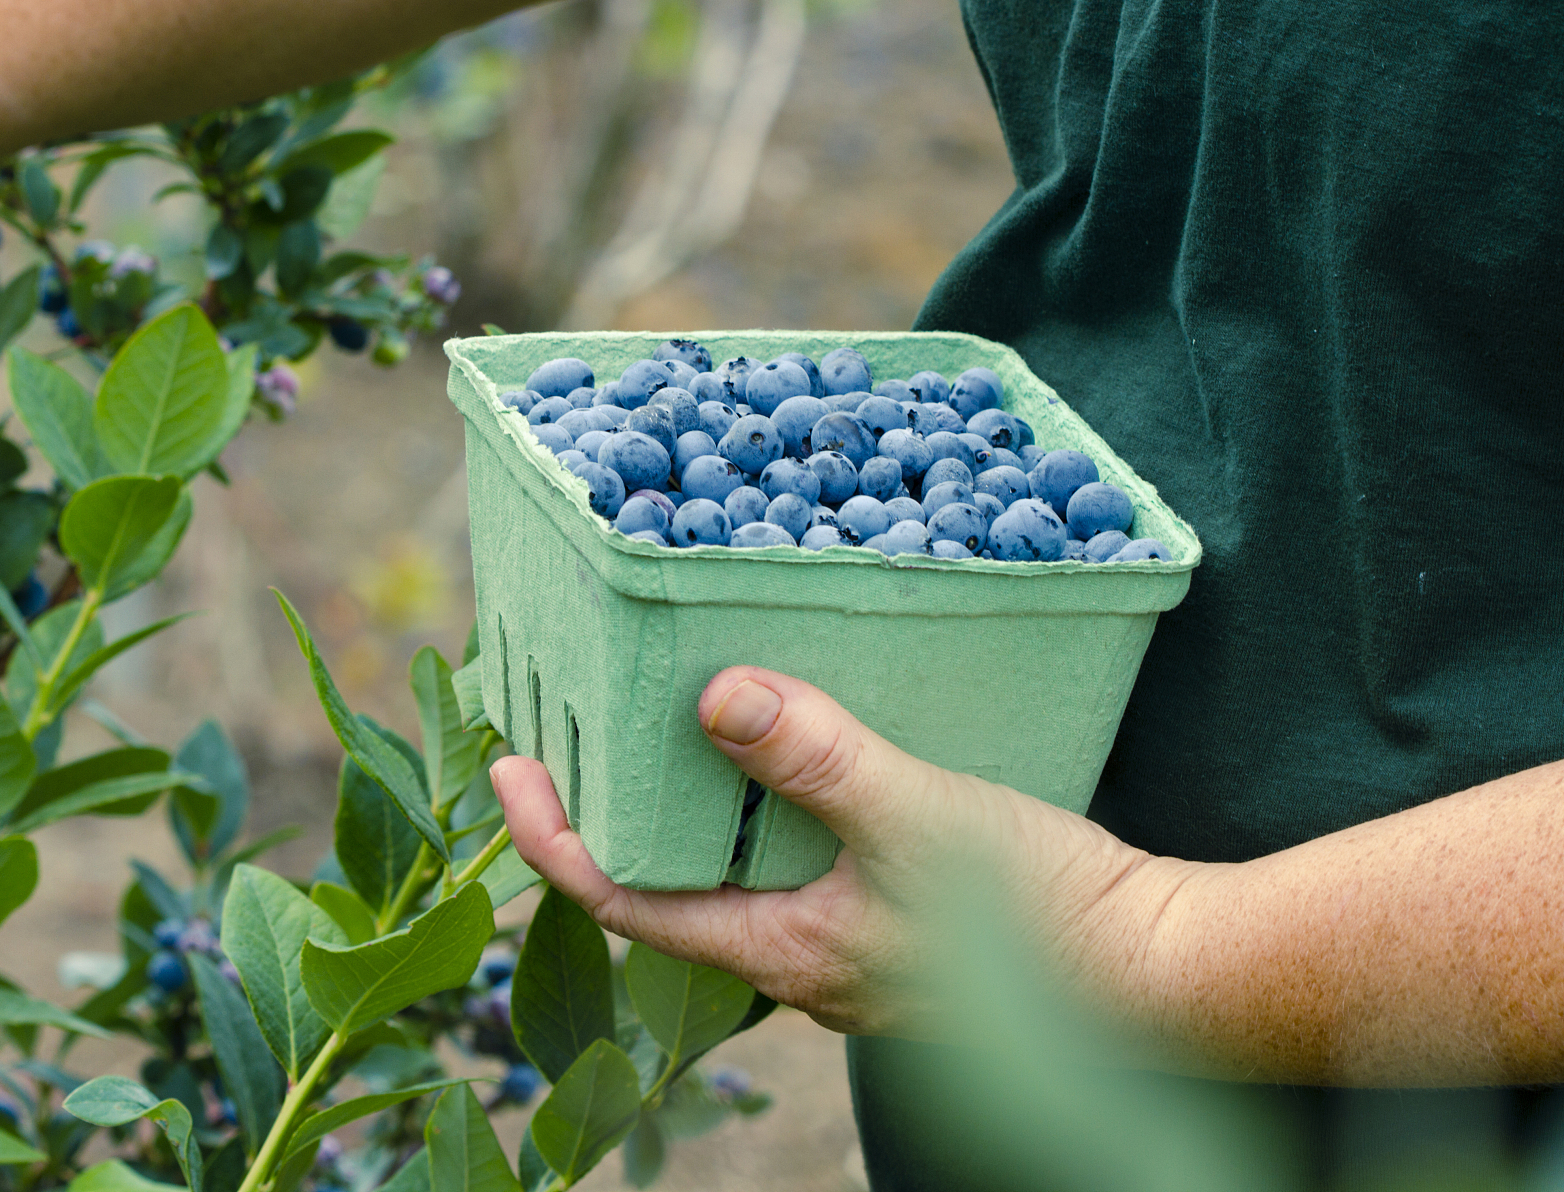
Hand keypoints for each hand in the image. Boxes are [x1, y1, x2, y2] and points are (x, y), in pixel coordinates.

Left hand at [493, 666, 1174, 1036]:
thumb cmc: (1049, 920)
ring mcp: (848, 946)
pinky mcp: (897, 921)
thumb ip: (820, 760)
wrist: (1163, 974)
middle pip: (667, 886)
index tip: (507, 766)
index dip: (552, 835)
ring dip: (690, 804)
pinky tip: (792, 752)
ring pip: (734, 875)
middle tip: (575, 727)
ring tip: (668, 721)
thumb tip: (714, 697)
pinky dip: (765, 807)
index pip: (622, 897)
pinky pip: (798, 864)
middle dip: (611, 809)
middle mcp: (798, 960)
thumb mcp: (923, 821)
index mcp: (780, 949)